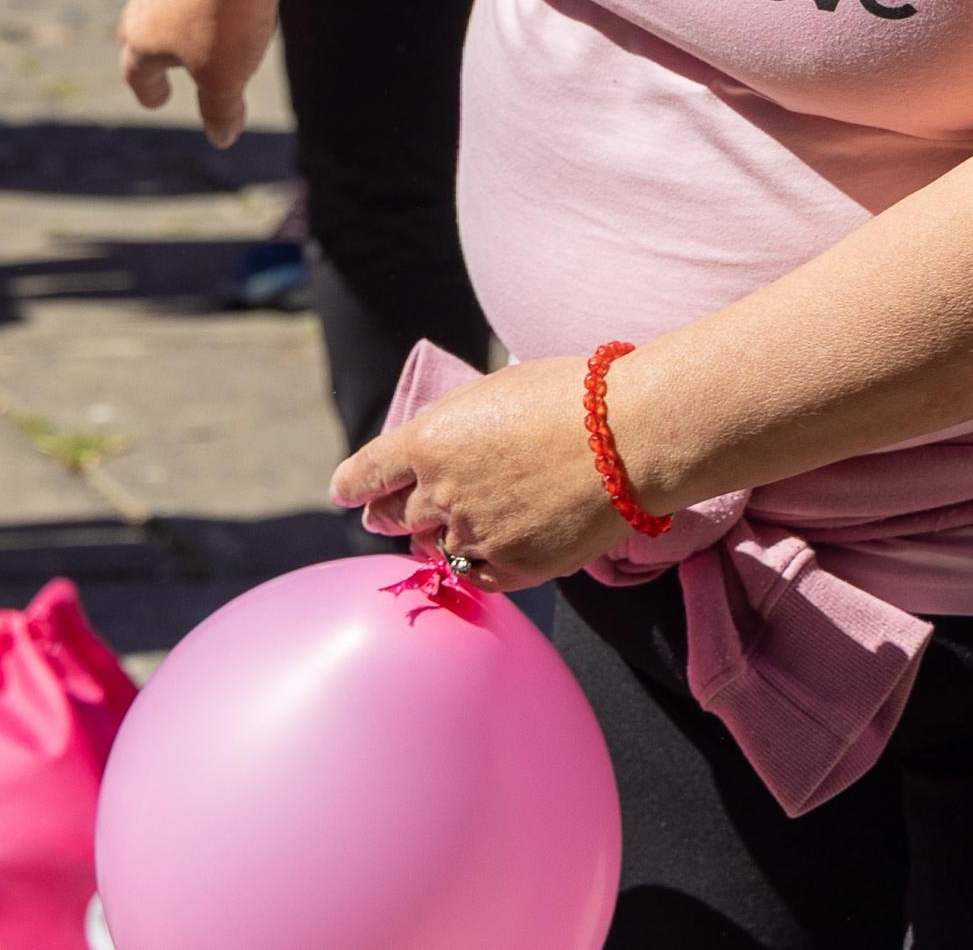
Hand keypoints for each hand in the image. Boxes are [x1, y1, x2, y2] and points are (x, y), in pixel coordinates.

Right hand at [116, 0, 282, 145]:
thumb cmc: (227, 18)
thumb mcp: (227, 77)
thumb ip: (221, 110)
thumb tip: (222, 137)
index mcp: (142, 39)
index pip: (137, 74)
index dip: (148, 92)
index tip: (157, 102)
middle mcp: (144, 2)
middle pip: (137, 32)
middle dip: (146, 53)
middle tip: (154, 63)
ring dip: (169, 18)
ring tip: (186, 27)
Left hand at [327, 354, 633, 590]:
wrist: (628, 437)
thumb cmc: (568, 399)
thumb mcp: (492, 396)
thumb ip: (455, 430)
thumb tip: (443, 448)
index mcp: (427, 442)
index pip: (367, 473)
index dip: (352, 484)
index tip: (344, 492)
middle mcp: (440, 493)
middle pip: (393, 516)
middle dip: (388, 515)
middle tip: (387, 517)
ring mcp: (476, 535)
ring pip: (435, 548)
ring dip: (435, 540)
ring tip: (445, 535)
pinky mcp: (514, 568)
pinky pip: (478, 576)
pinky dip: (476, 565)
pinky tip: (484, 556)